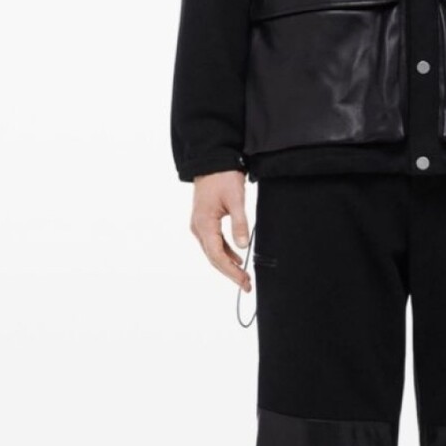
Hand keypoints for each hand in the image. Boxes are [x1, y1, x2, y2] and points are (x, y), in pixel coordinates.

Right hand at [189, 170, 251, 291]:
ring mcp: (200, 225)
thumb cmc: (222, 177)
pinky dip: (225, 253)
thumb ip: (239, 224)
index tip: (244, 281)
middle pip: (214, 258)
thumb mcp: (236, 200)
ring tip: (243, 276)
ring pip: (213, 252)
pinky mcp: (205, 222)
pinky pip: (214, 243)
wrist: (212, 161)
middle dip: (230, 273)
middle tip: (247, 285)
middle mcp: (198, 228)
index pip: (217, 256)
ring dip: (228, 265)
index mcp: (203, 224)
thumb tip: (243, 247)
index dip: (231, 271)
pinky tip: (237, 259)